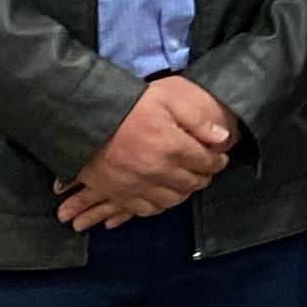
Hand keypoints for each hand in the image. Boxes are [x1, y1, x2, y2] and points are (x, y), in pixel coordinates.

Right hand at [58, 72, 236, 231]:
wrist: (84, 116)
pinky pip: (147, 209)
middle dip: (203, 176)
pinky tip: (163, 193)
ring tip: (186, 181)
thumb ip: (197, 118)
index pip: (206, 162)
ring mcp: (137, 186)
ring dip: (184, 192)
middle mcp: (158, 171)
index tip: (219, 157)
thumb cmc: (129, 103)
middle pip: (192, 183)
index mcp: (172, 147)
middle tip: (205, 169)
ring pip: (173, 200)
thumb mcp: (167, 97)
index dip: (217, 161)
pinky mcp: (119, 194)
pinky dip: (159, 204)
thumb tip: (221, 138)